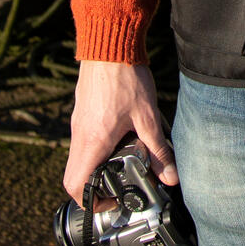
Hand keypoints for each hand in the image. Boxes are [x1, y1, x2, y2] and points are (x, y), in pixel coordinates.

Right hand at [63, 60, 177, 203]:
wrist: (110, 43)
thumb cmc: (126, 78)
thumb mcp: (147, 117)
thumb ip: (159, 150)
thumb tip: (171, 177)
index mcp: (93, 141)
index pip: (76, 186)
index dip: (89, 202)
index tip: (109, 201)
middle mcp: (80, 134)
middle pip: (73, 176)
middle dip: (92, 188)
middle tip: (115, 187)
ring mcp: (78, 121)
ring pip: (78, 156)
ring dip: (95, 165)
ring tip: (121, 161)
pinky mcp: (82, 110)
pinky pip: (82, 138)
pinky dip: (95, 146)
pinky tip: (118, 136)